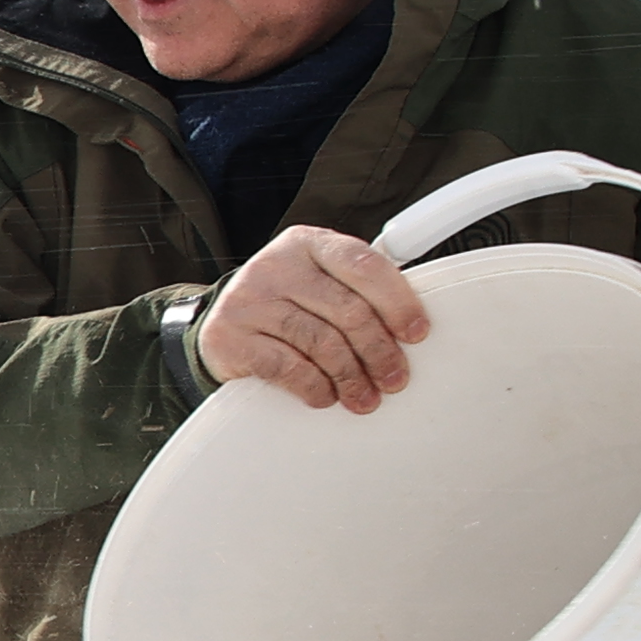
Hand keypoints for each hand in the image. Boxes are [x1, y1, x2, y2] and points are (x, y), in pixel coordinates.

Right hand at [194, 227, 431, 413]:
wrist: (224, 325)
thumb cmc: (286, 306)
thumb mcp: (321, 284)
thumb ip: (359, 292)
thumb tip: (407, 330)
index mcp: (308, 243)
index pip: (363, 265)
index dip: (397, 302)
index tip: (416, 332)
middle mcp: (276, 265)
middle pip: (347, 310)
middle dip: (378, 350)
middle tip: (394, 377)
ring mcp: (249, 299)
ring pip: (321, 343)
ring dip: (351, 377)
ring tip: (364, 397)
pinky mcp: (229, 336)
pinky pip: (289, 369)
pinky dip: (315, 388)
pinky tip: (326, 395)